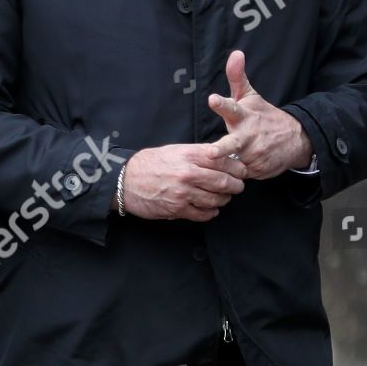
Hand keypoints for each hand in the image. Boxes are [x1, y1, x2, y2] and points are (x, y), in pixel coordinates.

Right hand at [121, 143, 246, 220]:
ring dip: (223, 200)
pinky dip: (211, 212)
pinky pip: (204, 214)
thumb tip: (221, 157)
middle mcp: (188, 174)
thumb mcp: (173, 151)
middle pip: (225, 182)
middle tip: (237, 186)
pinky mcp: (178, 209)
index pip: (223, 161)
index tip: (241, 171)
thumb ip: (197, 154)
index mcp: (188, 156)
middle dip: (236, 186)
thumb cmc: (149, 164)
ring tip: (221, 197)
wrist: (125, 180)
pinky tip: (209, 208)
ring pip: (217, 199)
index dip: (237, 168)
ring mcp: (183, 193)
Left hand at [207, 50, 312, 178]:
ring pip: (233, 163)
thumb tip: (235, 53)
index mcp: (243, 116)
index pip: (231, 108)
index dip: (221, 104)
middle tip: (211, 152)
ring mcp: (254, 155)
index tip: (212, 99)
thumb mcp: (250, 96)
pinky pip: (239, 173)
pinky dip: (236, 172)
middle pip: (232, 144)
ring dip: (227, 162)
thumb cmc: (263, 116)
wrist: (295, 139)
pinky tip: (235, 166)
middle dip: (222, 149)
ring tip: (223, 159)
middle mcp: (248, 136)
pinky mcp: (258, 170)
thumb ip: (237, 77)